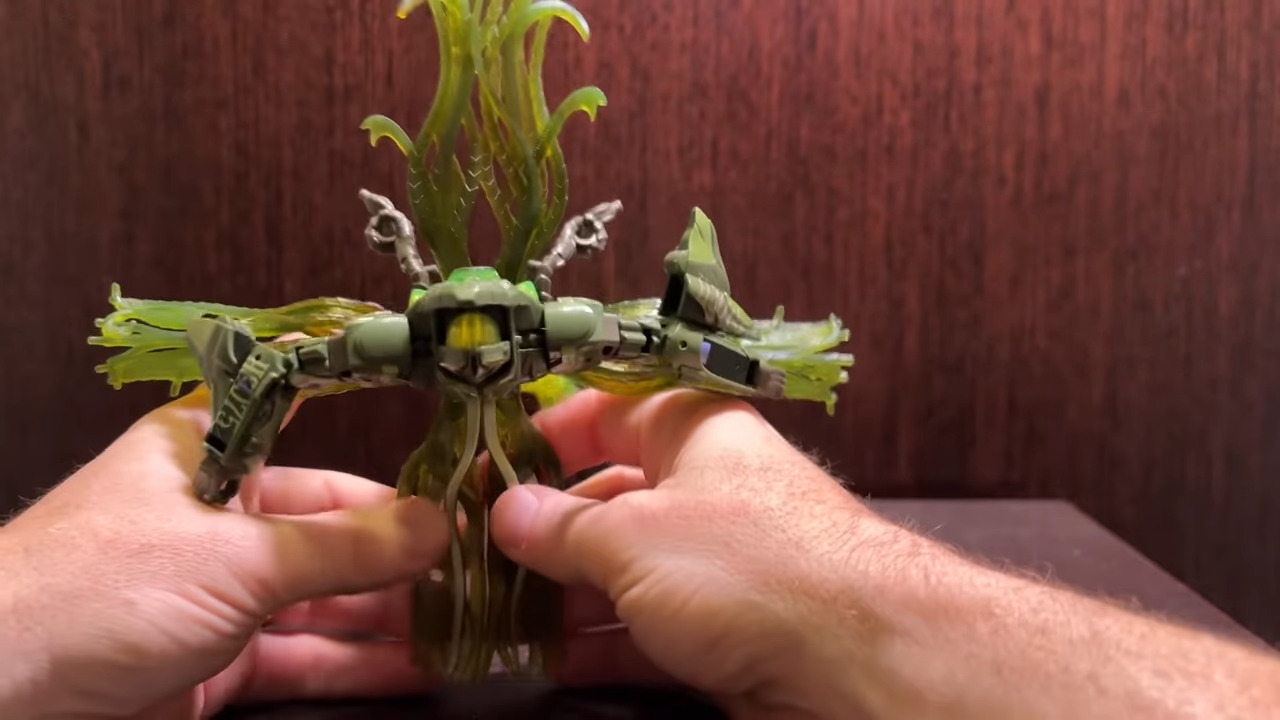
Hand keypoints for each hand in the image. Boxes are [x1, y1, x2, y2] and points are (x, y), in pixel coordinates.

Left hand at [0, 387, 448, 718]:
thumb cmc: (100, 590)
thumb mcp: (236, 558)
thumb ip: (346, 548)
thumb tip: (440, 524)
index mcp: (213, 454)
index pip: (315, 428)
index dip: (385, 441)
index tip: (461, 461)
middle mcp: (222, 515)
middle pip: (334, 528)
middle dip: (406, 551)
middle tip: (486, 565)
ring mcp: (221, 592)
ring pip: (326, 598)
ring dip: (393, 614)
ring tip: (470, 620)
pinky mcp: (218, 661)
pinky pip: (303, 654)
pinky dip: (357, 662)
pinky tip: (420, 665)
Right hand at [494, 389, 1279, 719]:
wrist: (859, 659)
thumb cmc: (748, 564)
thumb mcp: (633, 536)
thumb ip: (562, 527)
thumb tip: (506, 510)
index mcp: (692, 431)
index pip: (607, 409)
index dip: (545, 432)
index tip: (483, 466)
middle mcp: (706, 489)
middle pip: (608, 497)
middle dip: (540, 529)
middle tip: (470, 556)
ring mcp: (717, 564)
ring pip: (622, 570)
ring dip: (559, 593)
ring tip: (491, 614)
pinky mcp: (724, 630)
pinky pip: (644, 626)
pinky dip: (595, 640)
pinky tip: (543, 658)